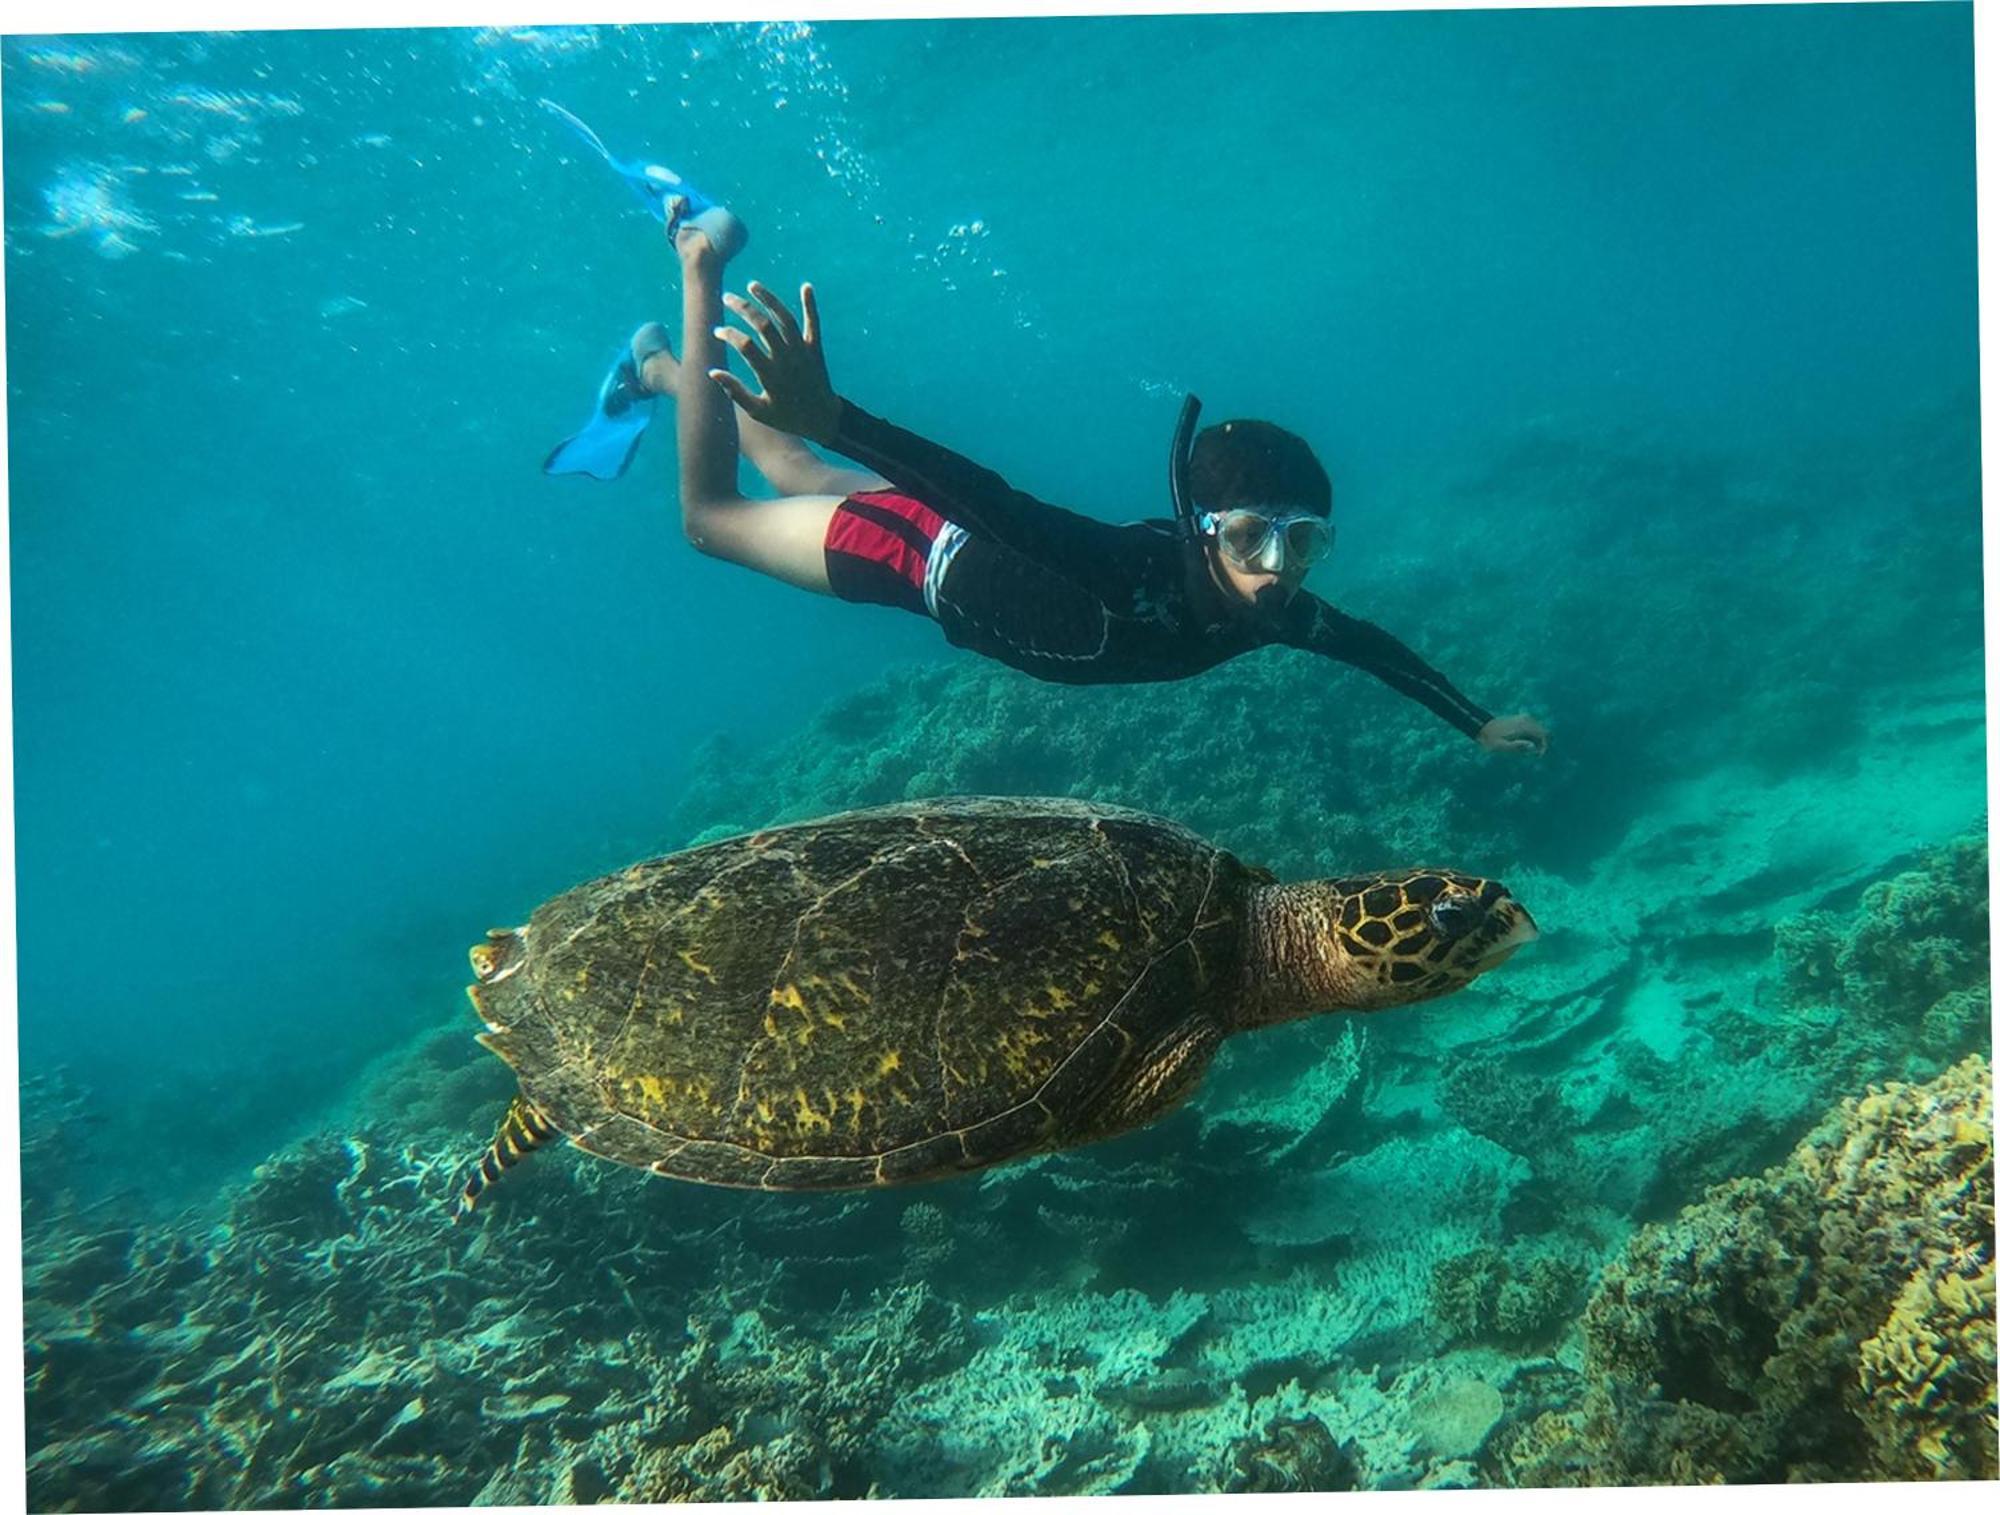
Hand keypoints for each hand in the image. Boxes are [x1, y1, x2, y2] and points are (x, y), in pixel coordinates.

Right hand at [706, 281, 841, 444]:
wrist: (823, 419)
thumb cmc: (787, 417)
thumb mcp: (758, 412)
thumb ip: (735, 391)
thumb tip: (712, 372)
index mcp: (770, 375)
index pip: (745, 346)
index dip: (728, 335)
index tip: (717, 332)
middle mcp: (787, 359)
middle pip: (763, 325)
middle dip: (743, 308)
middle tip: (727, 298)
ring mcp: (803, 352)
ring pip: (785, 319)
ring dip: (769, 299)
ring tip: (752, 285)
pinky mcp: (816, 349)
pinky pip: (814, 323)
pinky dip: (810, 304)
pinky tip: (806, 286)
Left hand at [1478, 713, 1548, 754]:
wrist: (1481, 727)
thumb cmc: (1491, 740)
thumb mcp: (1502, 747)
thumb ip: (1518, 747)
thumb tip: (1533, 747)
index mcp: (1523, 725)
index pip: (1544, 735)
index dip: (1544, 746)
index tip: (1537, 756)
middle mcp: (1526, 719)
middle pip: (1543, 732)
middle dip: (1540, 744)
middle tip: (1530, 754)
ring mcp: (1524, 717)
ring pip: (1539, 730)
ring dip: (1536, 740)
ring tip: (1524, 750)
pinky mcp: (1521, 719)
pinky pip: (1533, 728)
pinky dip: (1531, 736)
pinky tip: (1521, 743)